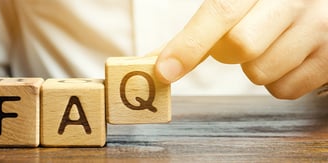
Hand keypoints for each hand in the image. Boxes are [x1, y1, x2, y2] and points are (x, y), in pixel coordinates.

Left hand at [155, 0, 327, 98]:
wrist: (320, 4)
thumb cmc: (268, 4)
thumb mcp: (239, 1)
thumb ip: (201, 27)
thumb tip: (160, 60)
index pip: (220, 12)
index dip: (189, 44)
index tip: (165, 70)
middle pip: (241, 46)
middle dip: (228, 52)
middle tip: (240, 39)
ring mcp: (320, 28)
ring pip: (260, 74)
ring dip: (254, 67)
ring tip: (271, 43)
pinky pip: (284, 90)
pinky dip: (277, 80)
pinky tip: (287, 56)